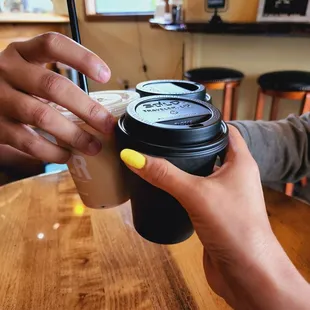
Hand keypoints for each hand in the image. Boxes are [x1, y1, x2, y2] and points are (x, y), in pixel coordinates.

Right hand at [0, 32, 114, 162]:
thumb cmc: (16, 89)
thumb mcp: (30, 74)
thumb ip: (56, 85)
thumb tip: (100, 113)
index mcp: (22, 53)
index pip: (52, 44)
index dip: (82, 58)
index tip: (106, 75)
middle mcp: (7, 70)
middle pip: (53, 86)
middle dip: (86, 108)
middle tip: (107, 125)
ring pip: (42, 115)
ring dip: (73, 134)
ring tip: (93, 146)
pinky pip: (28, 141)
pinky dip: (52, 151)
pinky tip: (66, 155)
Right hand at [120, 126, 309, 308]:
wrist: (246, 272)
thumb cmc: (233, 226)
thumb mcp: (195, 193)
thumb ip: (163, 174)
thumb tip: (131, 156)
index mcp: (240, 162)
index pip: (226, 131)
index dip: (208, 122)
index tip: (184, 117)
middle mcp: (236, 176)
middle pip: (212, 152)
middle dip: (190, 145)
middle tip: (165, 138)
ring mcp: (226, 196)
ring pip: (204, 175)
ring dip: (186, 169)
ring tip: (161, 159)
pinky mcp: (215, 214)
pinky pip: (198, 194)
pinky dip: (184, 189)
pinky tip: (167, 189)